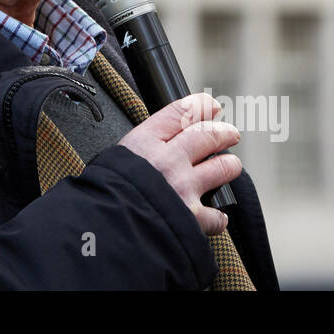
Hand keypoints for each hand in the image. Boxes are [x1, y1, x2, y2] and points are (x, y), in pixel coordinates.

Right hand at [117, 92, 241, 235]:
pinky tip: (216, 216)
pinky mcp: (193, 216)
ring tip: (231, 165)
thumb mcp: (113, 161)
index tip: (210, 105)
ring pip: (222, 167)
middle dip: (223, 132)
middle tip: (229, 133)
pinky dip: (218, 217)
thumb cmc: (103, 195)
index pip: (180, 112)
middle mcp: (168, 160)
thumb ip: (137, 153)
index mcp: (145, 142)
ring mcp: (183, 187)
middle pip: (207, 135)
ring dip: (230, 165)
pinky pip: (217, 215)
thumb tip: (149, 150)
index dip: (200, 105)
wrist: (106, 229)